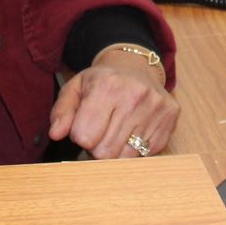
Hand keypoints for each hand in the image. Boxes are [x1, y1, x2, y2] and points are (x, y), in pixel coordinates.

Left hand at [47, 50, 178, 158]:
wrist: (136, 67)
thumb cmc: (102, 81)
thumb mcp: (76, 88)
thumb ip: (62, 112)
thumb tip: (56, 134)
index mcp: (107, 85)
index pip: (84, 137)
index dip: (80, 135)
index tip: (85, 125)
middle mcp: (135, 96)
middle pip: (104, 152)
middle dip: (97, 146)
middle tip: (101, 130)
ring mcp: (156, 108)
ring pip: (125, 158)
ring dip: (116, 151)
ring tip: (115, 132)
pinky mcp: (170, 120)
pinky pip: (145, 155)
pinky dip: (135, 149)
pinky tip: (132, 132)